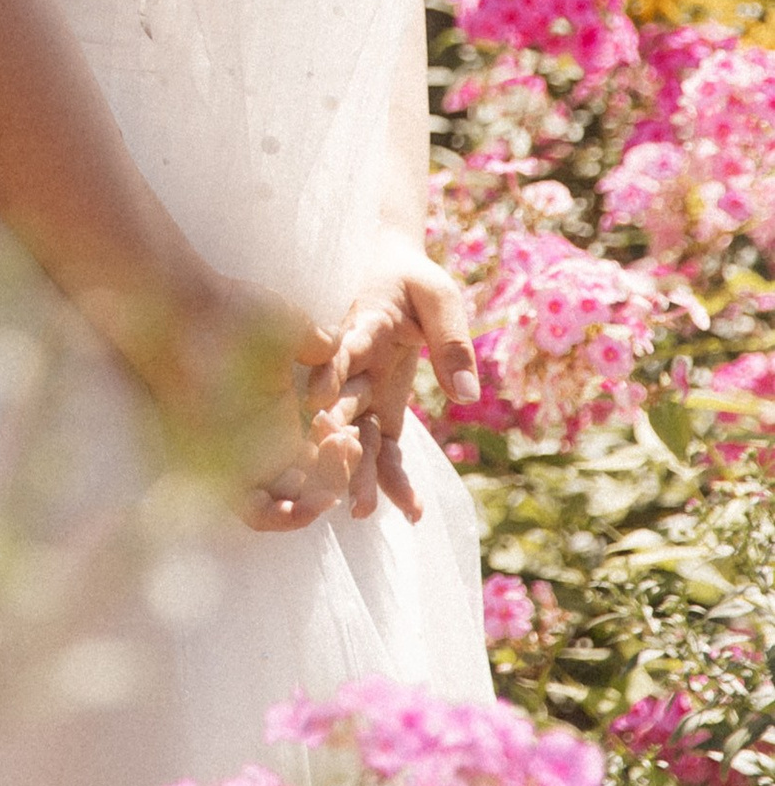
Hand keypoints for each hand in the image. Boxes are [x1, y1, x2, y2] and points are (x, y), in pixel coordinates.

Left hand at [105, 274, 363, 535]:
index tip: (349, 428)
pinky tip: (305, 502)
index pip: (321, 454)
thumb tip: (337, 350)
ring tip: (332, 460)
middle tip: (345, 440)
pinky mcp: (219, 469)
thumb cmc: (231, 310)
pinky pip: (254, 512)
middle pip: (310, 483)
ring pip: (287, 503)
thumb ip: (317, 347)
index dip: (343, 453)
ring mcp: (242, 458)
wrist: (182, 309)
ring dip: (318, 497)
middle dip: (338, 474)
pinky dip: (282, 518)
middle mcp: (263, 442)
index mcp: (281, 414)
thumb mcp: (290, 329)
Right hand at [304, 255, 479, 523]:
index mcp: (360, 326)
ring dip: (358, 471)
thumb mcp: (439, 298)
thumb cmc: (416, 281)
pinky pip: (384, 448)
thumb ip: (451, 344)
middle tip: (332, 470)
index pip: (341, 351)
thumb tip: (468, 398)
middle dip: (336, 440)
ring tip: (364, 511)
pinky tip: (412, 512)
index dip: (329, 373)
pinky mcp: (379, 409)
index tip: (318, 399)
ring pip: (355, 436)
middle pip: (339, 405)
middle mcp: (352, 365)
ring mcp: (362, 391)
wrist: (394, 273)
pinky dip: (394, 478)